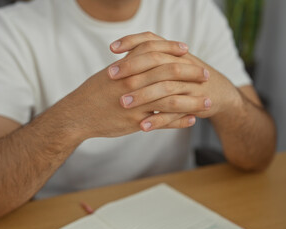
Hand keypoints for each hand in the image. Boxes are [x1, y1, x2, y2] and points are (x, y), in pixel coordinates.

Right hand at [58, 37, 206, 138]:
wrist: (77, 115)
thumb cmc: (94, 92)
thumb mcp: (111, 71)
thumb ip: (130, 62)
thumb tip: (146, 52)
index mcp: (127, 67)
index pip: (156, 51)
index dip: (173, 49)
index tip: (187, 50)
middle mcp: (133, 83)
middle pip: (170, 73)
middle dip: (191, 73)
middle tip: (206, 75)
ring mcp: (136, 103)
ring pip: (172, 100)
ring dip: (193, 101)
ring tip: (208, 102)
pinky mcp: (136, 122)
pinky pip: (163, 122)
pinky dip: (180, 121)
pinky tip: (192, 119)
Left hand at [109, 32, 241, 129]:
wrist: (220, 93)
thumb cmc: (190, 78)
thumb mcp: (175, 62)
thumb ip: (155, 56)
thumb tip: (126, 52)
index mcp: (176, 54)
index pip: (153, 42)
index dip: (132, 43)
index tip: (112, 49)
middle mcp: (184, 66)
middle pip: (157, 64)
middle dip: (133, 69)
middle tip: (111, 77)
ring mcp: (190, 86)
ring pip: (165, 89)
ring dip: (143, 96)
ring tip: (123, 104)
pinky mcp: (196, 105)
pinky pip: (175, 112)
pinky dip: (158, 120)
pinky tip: (142, 126)